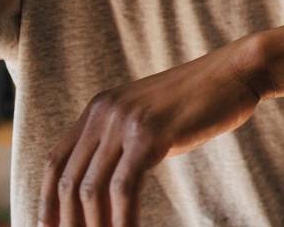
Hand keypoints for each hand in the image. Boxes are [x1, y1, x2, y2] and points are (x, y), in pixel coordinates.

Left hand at [36, 37, 263, 226]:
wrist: (236, 72)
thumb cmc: (201, 100)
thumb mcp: (151, 117)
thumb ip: (126, 139)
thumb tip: (111, 183)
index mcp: (99, 108)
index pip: (56, 162)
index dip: (48, 202)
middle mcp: (104, 112)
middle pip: (68, 180)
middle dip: (69, 221)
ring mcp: (125, 122)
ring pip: (92, 189)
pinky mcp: (150, 134)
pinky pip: (124, 189)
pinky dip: (122, 220)